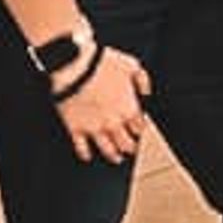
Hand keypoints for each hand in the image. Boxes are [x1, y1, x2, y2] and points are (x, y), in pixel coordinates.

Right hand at [53, 45, 150, 162]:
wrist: (75, 67)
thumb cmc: (103, 63)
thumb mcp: (131, 65)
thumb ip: (142, 80)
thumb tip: (147, 92)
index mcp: (128, 108)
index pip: (139, 127)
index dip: (140, 130)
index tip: (139, 131)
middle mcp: (113, 123)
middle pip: (126, 143)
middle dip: (131, 147)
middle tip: (132, 149)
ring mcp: (94, 128)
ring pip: (107, 150)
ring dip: (114, 156)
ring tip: (117, 158)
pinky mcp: (76, 129)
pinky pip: (82, 148)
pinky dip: (86, 154)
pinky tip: (88, 156)